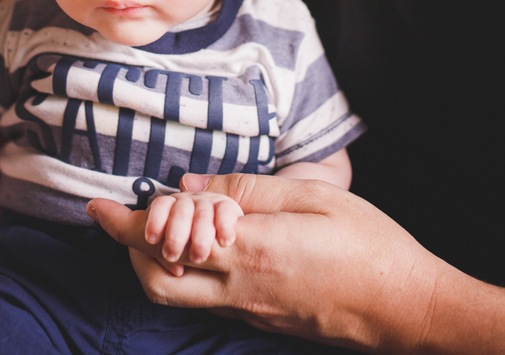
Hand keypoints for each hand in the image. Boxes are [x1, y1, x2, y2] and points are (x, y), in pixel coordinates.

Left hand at [87, 173, 447, 351]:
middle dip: (129, 249)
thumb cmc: (370, 245)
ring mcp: (250, 312)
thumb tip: (190, 183)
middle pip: (156, 279)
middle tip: (120, 216)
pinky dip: (190, 274)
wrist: (407, 308)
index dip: (124, 222)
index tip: (97, 204)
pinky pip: (208, 301)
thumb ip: (247, 189)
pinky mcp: (263, 322)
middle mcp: (240, 290)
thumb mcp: (313, 197)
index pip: (165, 238)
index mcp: (251, 250)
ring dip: (156, 263)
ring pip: (178, 295)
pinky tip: (205, 247)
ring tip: (161, 227)